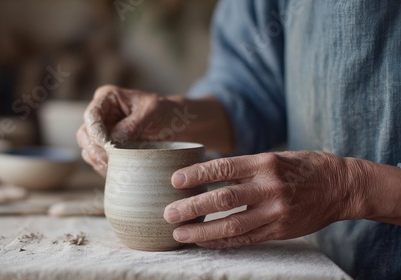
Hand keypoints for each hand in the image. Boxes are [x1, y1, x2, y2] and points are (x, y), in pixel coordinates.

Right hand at [77, 85, 176, 175]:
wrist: (174, 124)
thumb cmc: (162, 111)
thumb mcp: (151, 112)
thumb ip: (132, 125)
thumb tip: (113, 141)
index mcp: (108, 98)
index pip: (92, 116)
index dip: (96, 132)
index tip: (107, 146)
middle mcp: (101, 115)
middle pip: (84, 134)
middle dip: (95, 150)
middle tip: (109, 162)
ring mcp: (102, 132)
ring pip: (88, 150)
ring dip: (99, 161)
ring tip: (115, 169)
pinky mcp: (107, 148)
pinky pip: (98, 161)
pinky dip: (104, 168)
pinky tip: (118, 172)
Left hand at [163, 151, 372, 247]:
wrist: (339, 186)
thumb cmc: (301, 167)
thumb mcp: (273, 157)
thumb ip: (243, 168)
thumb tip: (205, 175)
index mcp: (265, 163)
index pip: (224, 167)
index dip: (197, 175)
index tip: (175, 180)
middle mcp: (269, 187)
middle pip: (223, 199)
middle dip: (192, 207)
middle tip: (169, 213)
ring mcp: (276, 211)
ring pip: (232, 225)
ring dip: (202, 232)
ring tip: (180, 234)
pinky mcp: (280, 231)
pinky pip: (245, 239)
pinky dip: (222, 242)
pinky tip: (203, 242)